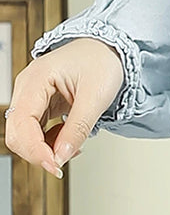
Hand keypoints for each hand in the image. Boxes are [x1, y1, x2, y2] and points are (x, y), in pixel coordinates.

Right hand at [4, 38, 125, 177]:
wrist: (108, 49)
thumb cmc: (102, 61)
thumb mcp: (96, 96)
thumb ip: (78, 128)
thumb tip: (61, 157)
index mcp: (36, 78)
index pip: (22, 123)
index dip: (35, 150)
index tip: (54, 166)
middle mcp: (27, 87)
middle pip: (17, 133)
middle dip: (38, 152)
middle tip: (64, 162)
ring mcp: (30, 96)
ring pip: (23, 135)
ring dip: (45, 149)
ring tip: (72, 147)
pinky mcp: (38, 104)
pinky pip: (34, 131)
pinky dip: (49, 142)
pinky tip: (67, 139)